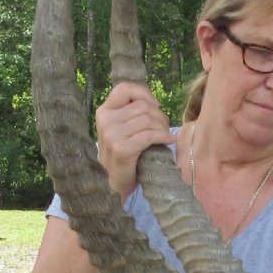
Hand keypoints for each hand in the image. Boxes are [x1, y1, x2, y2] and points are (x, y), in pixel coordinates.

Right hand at [95, 82, 171, 199]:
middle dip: (159, 114)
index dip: (144, 93)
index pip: (124, 88)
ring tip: (166, 134)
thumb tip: (153, 101)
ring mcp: (112, 135)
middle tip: (165, 126)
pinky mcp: (123, 149)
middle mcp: (106, 121)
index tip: (155, 105)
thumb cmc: (122, 155)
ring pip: (147, 119)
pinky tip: (168, 140)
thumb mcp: (120, 129)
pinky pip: (149, 135)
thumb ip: (129, 114)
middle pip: (142, 105)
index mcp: (104, 112)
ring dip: (163, 126)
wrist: (113, 184)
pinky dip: (163, 136)